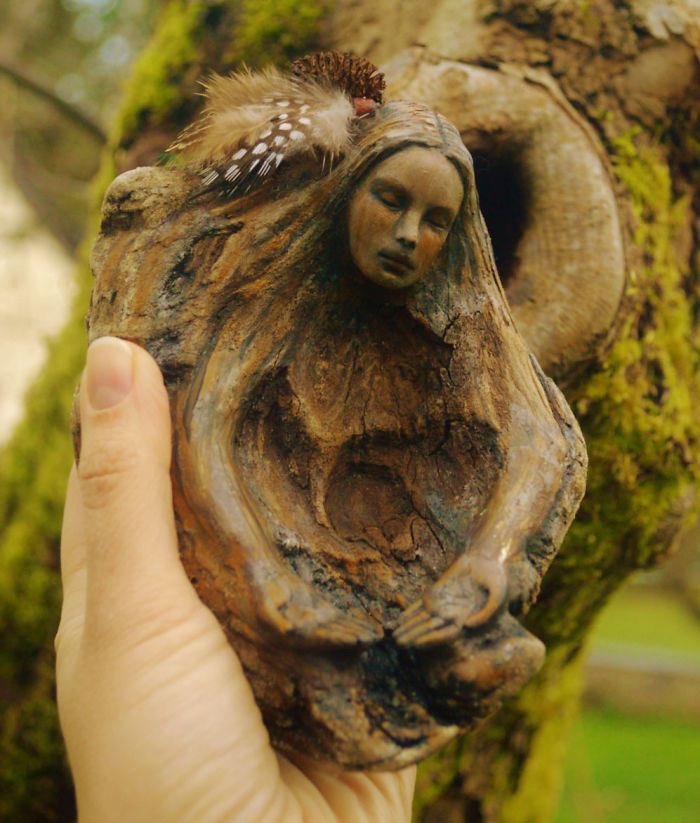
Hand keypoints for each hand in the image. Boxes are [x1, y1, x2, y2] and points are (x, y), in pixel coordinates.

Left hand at [55, 337, 414, 822]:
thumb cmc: (162, 763)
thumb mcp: (129, 616)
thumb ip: (127, 494)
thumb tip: (115, 355)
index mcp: (142, 577)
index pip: (142, 454)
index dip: (160, 381)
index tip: (203, 303)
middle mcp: (213, 589)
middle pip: (236, 480)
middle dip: (267, 414)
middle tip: (312, 323)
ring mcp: (289, 619)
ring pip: (314, 522)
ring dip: (342, 470)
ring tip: (382, 375)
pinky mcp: (355, 652)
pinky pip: (379, 578)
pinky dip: (399, 536)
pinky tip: (431, 474)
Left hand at [393, 554, 506, 647]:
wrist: (487, 558)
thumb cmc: (496, 579)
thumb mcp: (498, 597)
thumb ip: (486, 613)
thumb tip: (467, 626)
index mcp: (466, 617)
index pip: (447, 633)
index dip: (433, 639)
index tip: (418, 642)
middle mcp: (453, 613)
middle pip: (429, 629)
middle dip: (414, 636)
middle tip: (397, 643)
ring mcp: (443, 602)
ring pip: (422, 618)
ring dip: (408, 627)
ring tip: (393, 636)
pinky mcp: (437, 590)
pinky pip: (421, 603)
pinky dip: (409, 611)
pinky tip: (399, 619)